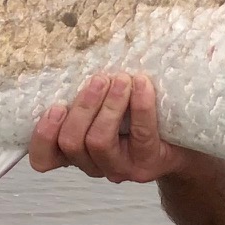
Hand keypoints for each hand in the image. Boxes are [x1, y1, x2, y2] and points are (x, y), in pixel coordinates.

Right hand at [28, 73, 195, 183]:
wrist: (181, 144)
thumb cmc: (136, 119)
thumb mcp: (105, 110)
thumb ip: (88, 98)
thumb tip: (77, 55)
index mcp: (75, 153)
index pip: (44, 159)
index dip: (43, 136)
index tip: (54, 106)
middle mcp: (93, 165)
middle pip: (71, 143)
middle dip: (83, 107)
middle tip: (98, 79)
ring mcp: (119, 169)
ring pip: (99, 141)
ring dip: (108, 105)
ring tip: (120, 79)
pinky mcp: (146, 164)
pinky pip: (140, 134)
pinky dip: (140, 106)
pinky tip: (141, 84)